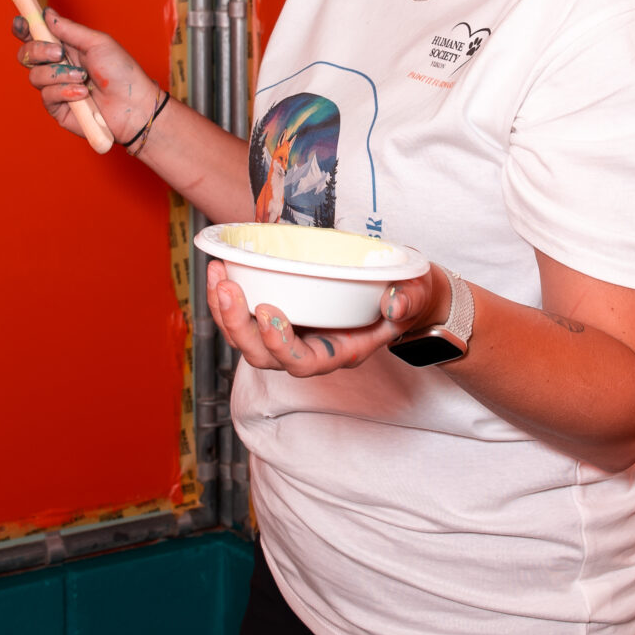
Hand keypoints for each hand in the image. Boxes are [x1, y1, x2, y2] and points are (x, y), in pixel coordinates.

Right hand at [13, 9, 161, 146]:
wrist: (133, 105)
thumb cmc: (122, 73)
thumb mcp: (98, 43)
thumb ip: (70, 30)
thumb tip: (47, 14)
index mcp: (66, 47)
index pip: (36, 36)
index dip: (24, 28)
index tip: (21, 23)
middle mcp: (57, 66)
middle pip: (26, 55)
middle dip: (38, 51)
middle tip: (59, 53)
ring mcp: (56, 88)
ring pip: (35, 76)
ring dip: (59, 74)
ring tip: (82, 77)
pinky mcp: (58, 108)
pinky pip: (47, 96)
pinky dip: (65, 91)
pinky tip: (82, 94)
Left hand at [206, 260, 445, 374]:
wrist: (403, 292)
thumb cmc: (407, 295)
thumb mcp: (417, 294)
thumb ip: (409, 300)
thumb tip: (394, 304)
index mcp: (341, 350)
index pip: (305, 363)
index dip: (280, 344)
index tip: (267, 311)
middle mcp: (312, 349)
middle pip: (264, 357)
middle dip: (239, 326)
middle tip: (228, 288)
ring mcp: (293, 335)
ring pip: (247, 340)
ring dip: (225, 312)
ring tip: (216, 275)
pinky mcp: (282, 316)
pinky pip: (245, 318)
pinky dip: (228, 299)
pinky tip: (220, 271)